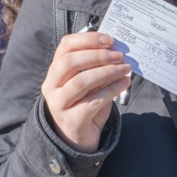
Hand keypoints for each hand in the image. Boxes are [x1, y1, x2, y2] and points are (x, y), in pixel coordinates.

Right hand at [41, 32, 131, 152]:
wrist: (78, 137)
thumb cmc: (84, 102)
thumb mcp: (86, 80)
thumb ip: (95, 65)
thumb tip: (116, 49)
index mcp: (54, 70)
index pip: (65, 46)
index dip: (88, 39)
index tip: (109, 39)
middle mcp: (51, 85)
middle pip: (70, 62)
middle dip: (98, 56)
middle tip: (119, 55)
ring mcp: (58, 104)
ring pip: (81, 82)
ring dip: (107, 72)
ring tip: (125, 68)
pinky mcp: (71, 119)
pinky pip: (93, 101)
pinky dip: (112, 90)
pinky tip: (124, 83)